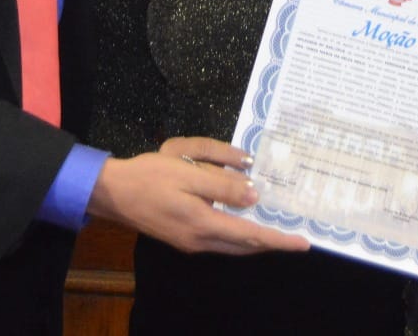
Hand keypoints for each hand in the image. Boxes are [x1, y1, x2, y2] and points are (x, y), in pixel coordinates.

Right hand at [87, 137, 310, 255]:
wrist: (113, 193)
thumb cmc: (150, 177)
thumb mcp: (187, 172)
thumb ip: (222, 185)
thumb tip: (255, 197)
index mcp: (204, 224)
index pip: (251, 235)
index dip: (279, 240)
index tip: (304, 243)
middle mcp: (200, 240)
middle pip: (244, 246)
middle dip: (270, 243)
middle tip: (294, 237)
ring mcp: (190, 242)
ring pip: (232, 245)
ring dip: (254, 239)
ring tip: (274, 228)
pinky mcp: (182, 237)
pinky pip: (219, 239)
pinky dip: (236, 233)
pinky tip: (242, 219)